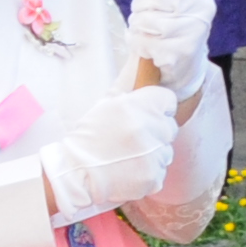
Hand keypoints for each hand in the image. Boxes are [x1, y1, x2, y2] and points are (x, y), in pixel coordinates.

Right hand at [38, 87, 177, 218]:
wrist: (75, 175)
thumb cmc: (87, 140)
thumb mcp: (104, 107)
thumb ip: (127, 92)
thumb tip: (141, 70)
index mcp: (135, 106)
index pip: (168, 100)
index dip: (160, 108)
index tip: (151, 116)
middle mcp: (147, 128)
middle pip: (170, 127)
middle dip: (156, 133)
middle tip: (134, 141)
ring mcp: (152, 154)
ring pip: (166, 151)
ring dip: (152, 155)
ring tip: (129, 159)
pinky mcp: (153, 176)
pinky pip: (160, 172)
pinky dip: (148, 173)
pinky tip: (129, 172)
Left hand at [125, 0, 214, 98]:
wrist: (186, 61)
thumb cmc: (173, 20)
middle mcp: (202, 6)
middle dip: (138, 4)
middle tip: (142, 11)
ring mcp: (193, 30)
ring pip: (145, 19)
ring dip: (136, 24)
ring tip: (143, 28)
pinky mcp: (180, 52)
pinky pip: (143, 41)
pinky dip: (136, 42)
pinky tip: (146, 44)